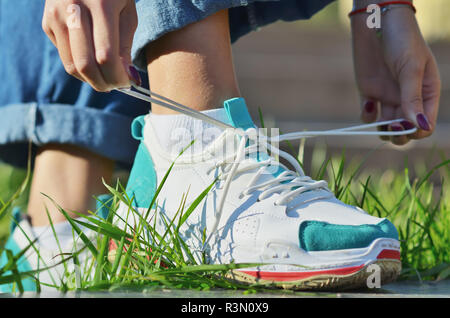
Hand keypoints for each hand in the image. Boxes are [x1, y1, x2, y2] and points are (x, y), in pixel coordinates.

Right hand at [42, 0, 140, 91]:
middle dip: (103, 83)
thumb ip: (126, 46)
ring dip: (91, 79)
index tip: (128, 83)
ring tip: (106, 76)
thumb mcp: (127, 13)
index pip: (105, 55)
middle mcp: (73, 9)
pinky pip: (64, 56)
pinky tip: (92, 59)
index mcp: (100, 4)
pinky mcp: (47, 23)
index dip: (117, 76)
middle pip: (85, 64)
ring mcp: (56, 16)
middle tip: (116, 86)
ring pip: (71, 65)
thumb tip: (128, 79)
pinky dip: (81, 66)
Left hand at [351, 5, 440, 144]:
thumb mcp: (411, 68)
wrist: (376, 23)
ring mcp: (387, 97)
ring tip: (381, 120)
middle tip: (392, 127)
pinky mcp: (369, 93)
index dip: (417, 131)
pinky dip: (367, 116)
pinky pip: (368, 115)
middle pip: (405, 130)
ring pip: (386, 127)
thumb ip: (413, 98)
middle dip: (400, 136)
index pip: (425, 125)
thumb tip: (421, 126)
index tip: (406, 125)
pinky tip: (369, 104)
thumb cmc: (402, 40)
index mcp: (426, 93)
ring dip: (383, 131)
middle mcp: (407, 98)